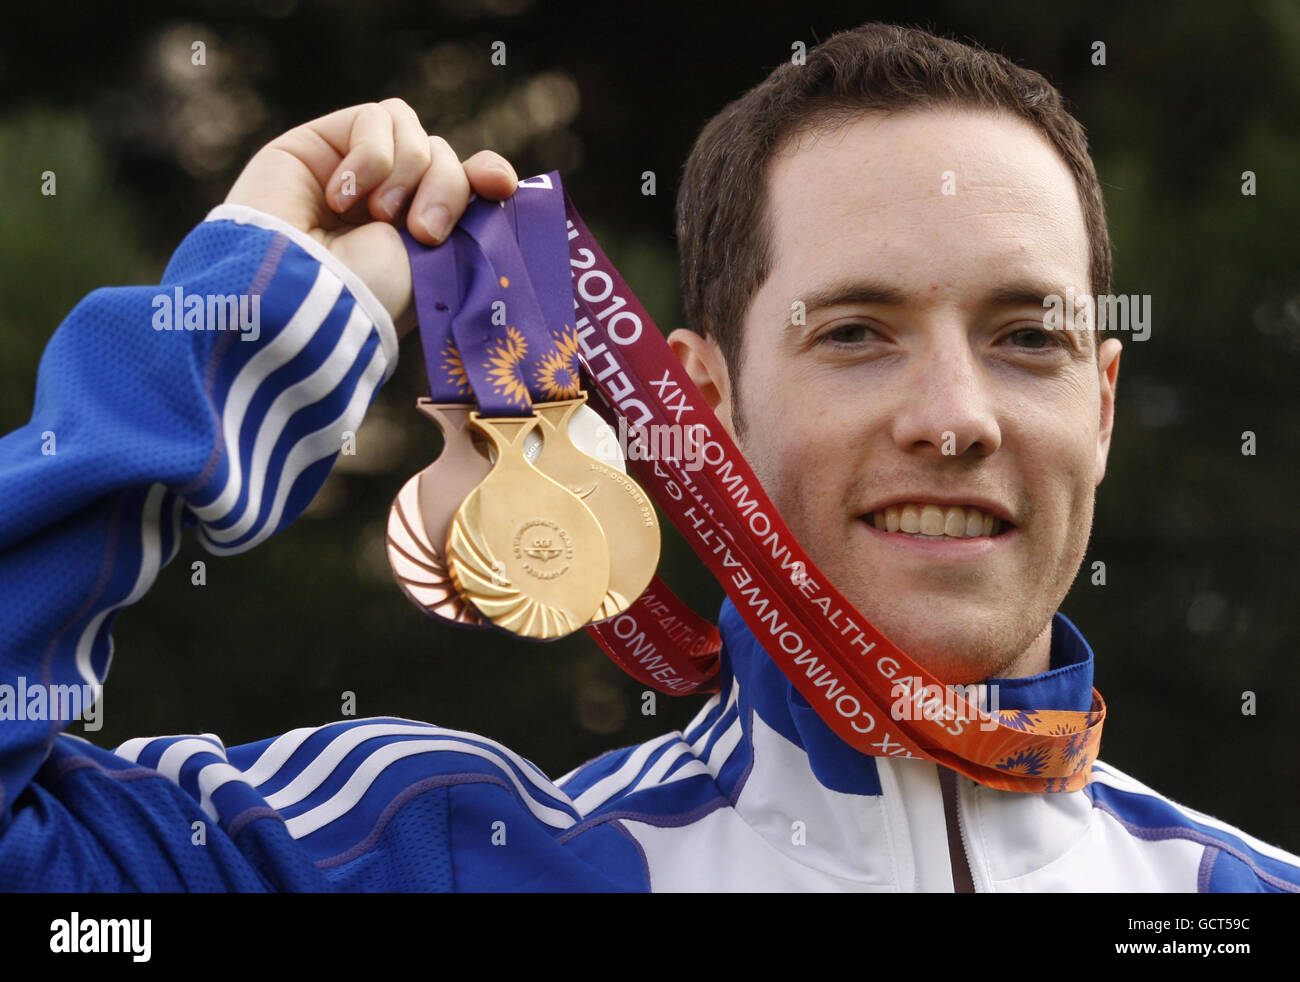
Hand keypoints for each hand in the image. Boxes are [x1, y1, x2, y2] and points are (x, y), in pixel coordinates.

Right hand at [224, 99, 517, 337]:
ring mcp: (354, 172)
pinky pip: (374, 120)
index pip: (465, 180)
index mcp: (419, 235)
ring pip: (413, 132)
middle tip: (423, 232)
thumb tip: (498, 180)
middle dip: (445, 188)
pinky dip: (369, 158)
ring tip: (379, 216)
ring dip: (408, 173)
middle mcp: (388, 201)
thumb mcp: (437, 261)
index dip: (486, 173)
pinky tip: (340, 198)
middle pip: (442, 155)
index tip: (500, 186)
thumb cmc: (370, 294)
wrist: (304, 294)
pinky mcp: (318, 144)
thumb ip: (467, 218)